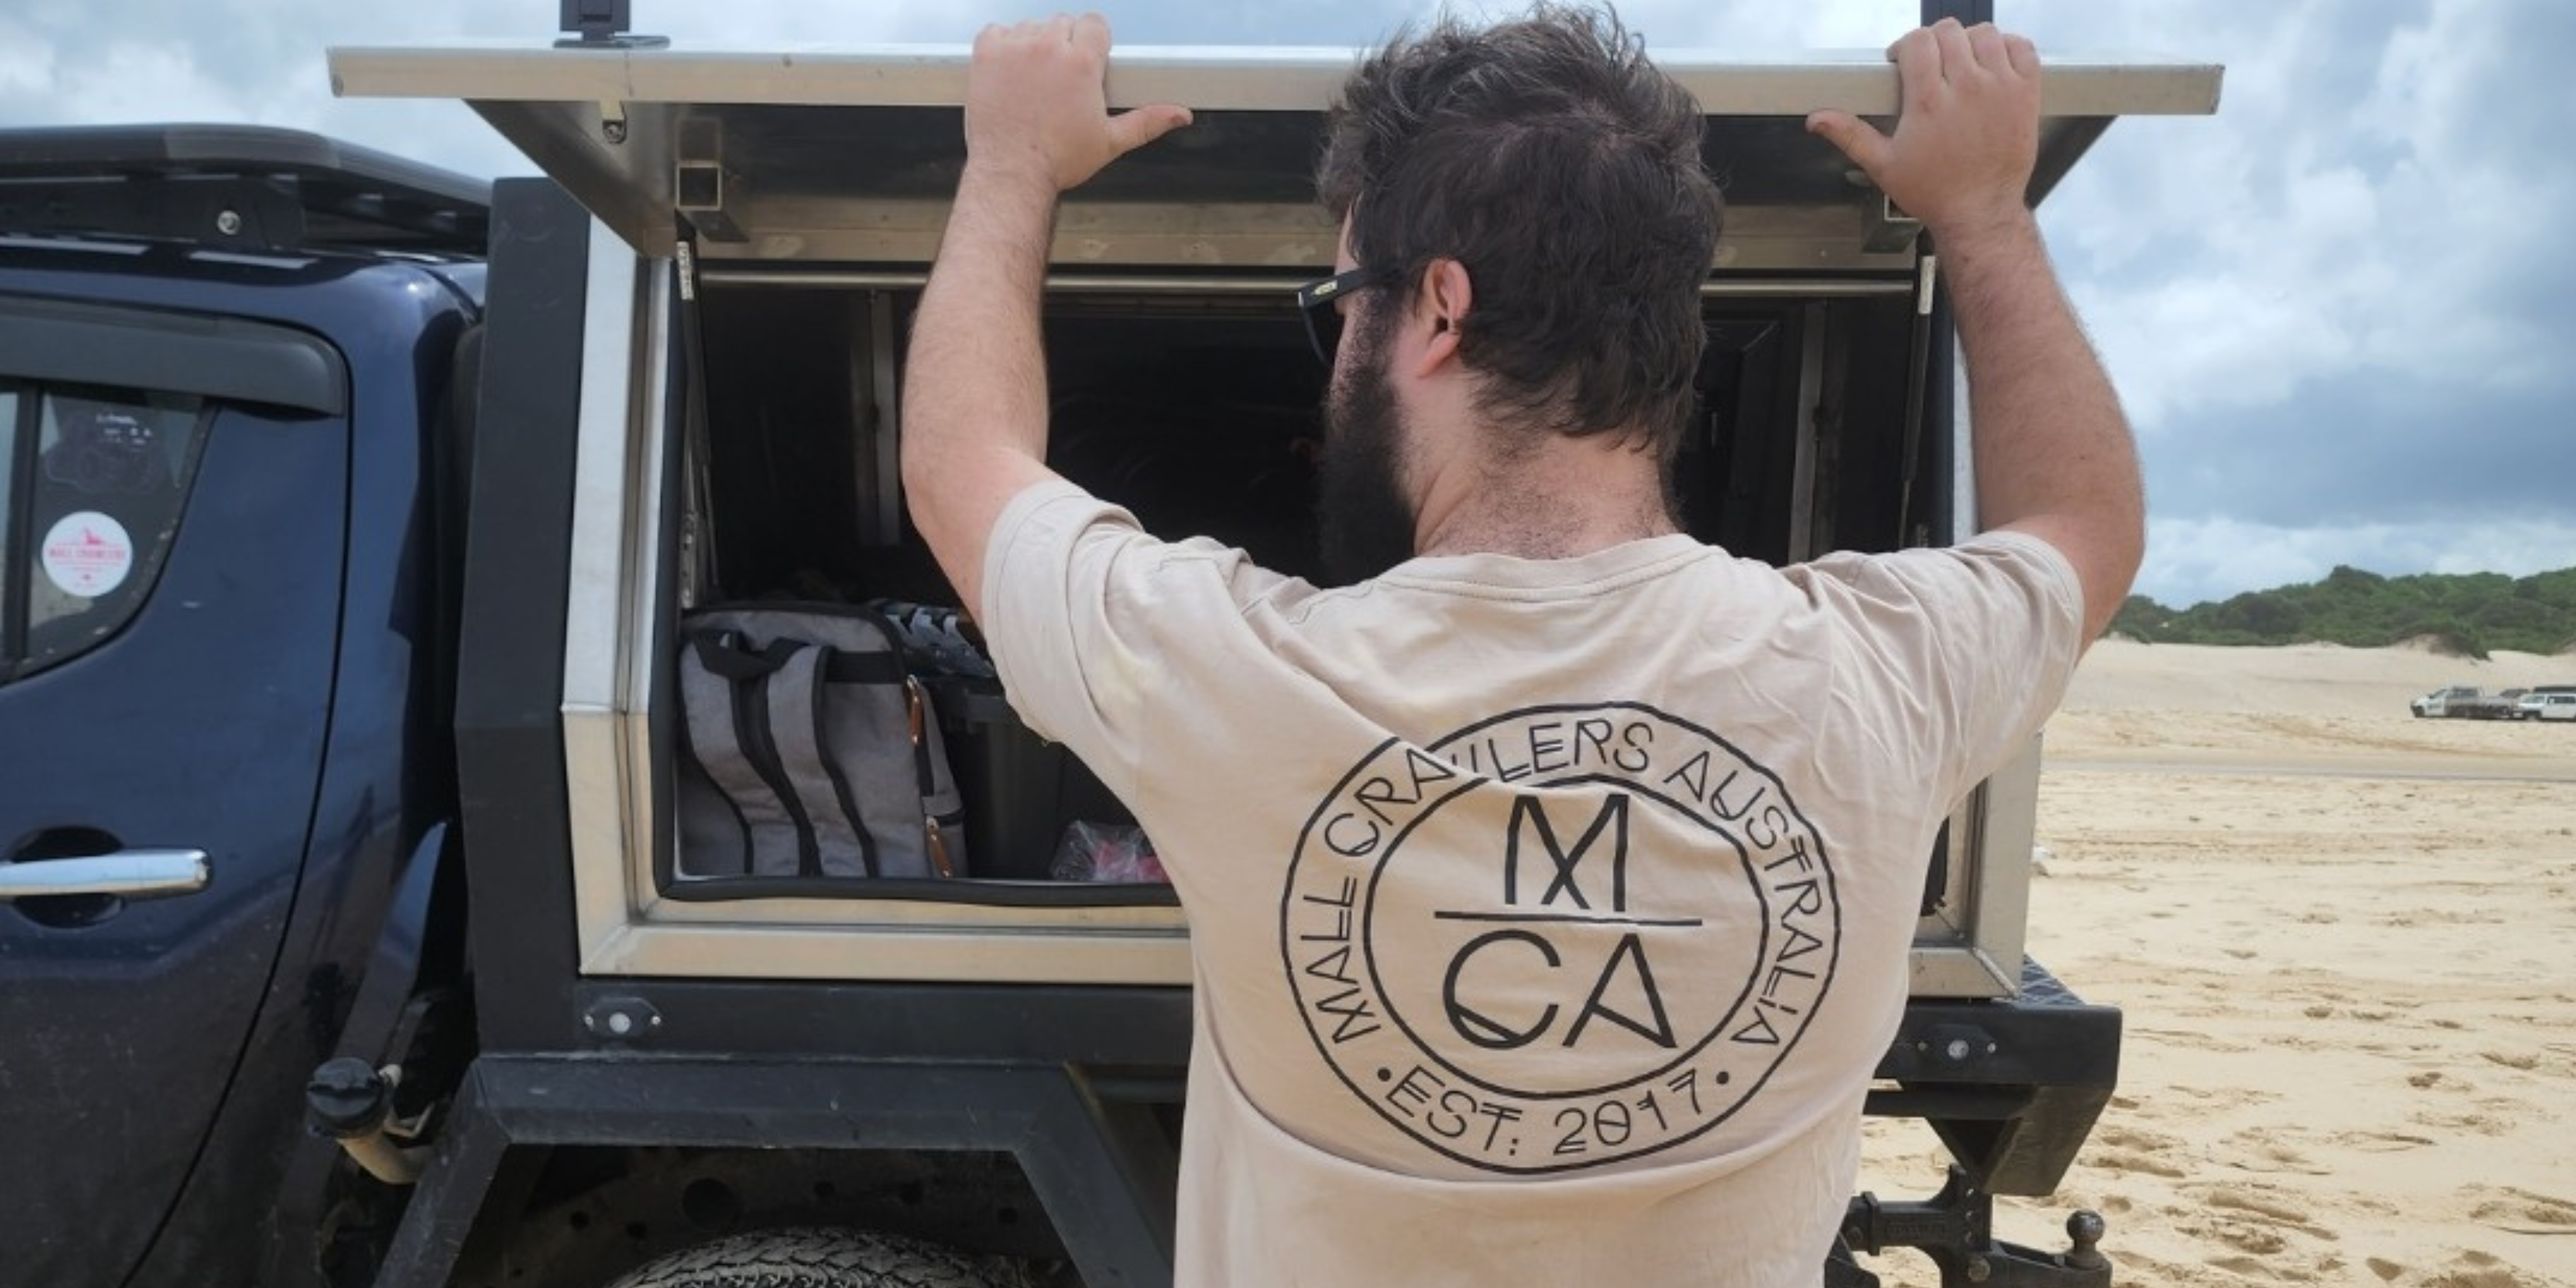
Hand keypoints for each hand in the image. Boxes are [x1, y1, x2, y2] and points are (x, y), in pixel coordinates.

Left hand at [964, 13, 1192, 194]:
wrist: (1012, 173)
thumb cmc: (1057, 160)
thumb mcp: (1110, 141)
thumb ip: (1147, 121)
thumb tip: (1179, 115)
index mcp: (1082, 62)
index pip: (1094, 23)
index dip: (1093, 42)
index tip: (1088, 61)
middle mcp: (1048, 47)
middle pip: (1063, 22)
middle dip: (1065, 44)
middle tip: (1060, 79)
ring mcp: (1014, 48)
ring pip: (1030, 26)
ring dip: (1034, 45)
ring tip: (1034, 80)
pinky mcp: (986, 54)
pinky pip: (996, 32)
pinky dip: (1002, 46)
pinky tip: (1010, 72)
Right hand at [1806, 19, 2040, 240]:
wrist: (1980, 212)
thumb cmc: (1935, 192)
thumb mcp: (1884, 165)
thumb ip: (1850, 135)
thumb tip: (1817, 119)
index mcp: (1929, 102)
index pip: (1918, 41)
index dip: (1906, 46)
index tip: (1904, 61)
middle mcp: (1967, 88)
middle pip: (1949, 31)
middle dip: (1934, 42)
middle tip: (1930, 63)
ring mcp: (2001, 89)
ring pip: (1984, 33)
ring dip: (1968, 41)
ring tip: (1960, 61)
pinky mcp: (2026, 94)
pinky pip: (2021, 48)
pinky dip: (2007, 46)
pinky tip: (1992, 62)